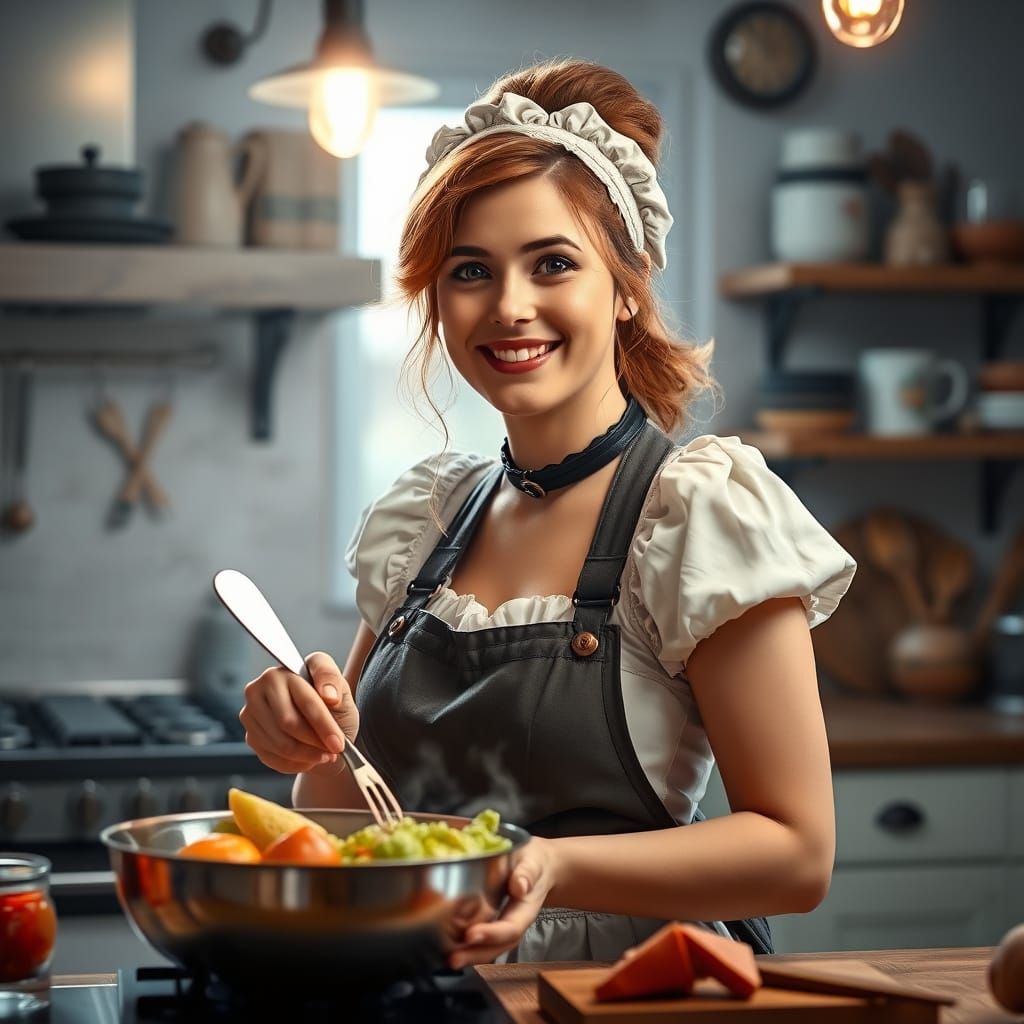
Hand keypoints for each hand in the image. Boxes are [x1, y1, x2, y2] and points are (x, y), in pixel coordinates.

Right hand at [239, 651, 359, 773]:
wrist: (319, 730)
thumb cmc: (331, 707)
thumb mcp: (342, 691)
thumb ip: (335, 685)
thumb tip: (329, 695)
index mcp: (290, 668)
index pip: (305, 700)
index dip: (324, 725)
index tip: (338, 743)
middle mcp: (265, 684)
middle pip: (288, 723)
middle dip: (314, 742)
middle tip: (332, 752)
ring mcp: (253, 709)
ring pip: (279, 743)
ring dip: (306, 755)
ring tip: (322, 755)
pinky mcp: (249, 733)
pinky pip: (271, 756)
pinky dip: (294, 764)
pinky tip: (307, 758)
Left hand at [447, 836, 558, 968]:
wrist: (539, 867)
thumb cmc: (534, 862)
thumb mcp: (533, 862)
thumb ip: (527, 873)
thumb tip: (519, 887)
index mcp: (526, 909)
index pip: (511, 928)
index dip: (492, 934)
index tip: (471, 935)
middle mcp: (514, 923)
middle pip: (498, 946)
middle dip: (476, 954)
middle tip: (453, 958)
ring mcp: (503, 925)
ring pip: (489, 947)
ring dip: (469, 955)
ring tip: (448, 959)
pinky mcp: (492, 921)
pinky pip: (482, 938)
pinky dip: (466, 945)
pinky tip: (448, 946)